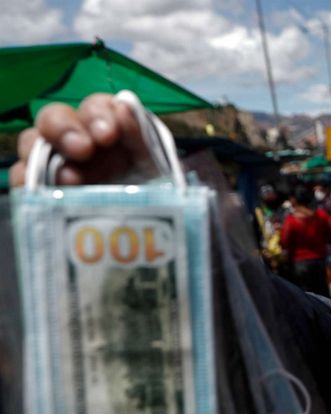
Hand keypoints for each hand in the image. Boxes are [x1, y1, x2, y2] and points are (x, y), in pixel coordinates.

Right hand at [10, 93, 153, 187]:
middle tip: (83, 150)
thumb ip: (144, 138)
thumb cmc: (158, 201)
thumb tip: (126, 109)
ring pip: (34, 142)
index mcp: (111, 132)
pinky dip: (25, 179)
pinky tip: (39, 188)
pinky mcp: (43, 191)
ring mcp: (57, 165)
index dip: (98, 113)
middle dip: (66, 128)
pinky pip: (22, 177)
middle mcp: (80, 143)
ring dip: (44, 153)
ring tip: (68, 178)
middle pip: (56, 117)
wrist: (151, 242)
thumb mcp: (161, 171)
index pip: (97, 108)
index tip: (108, 134)